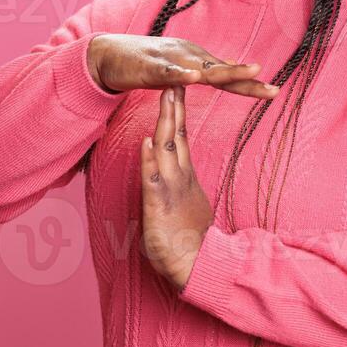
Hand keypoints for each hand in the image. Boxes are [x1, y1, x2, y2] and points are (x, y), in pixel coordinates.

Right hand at [88, 32, 279, 99]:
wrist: (108, 56)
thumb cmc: (144, 64)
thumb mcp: (177, 70)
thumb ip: (199, 73)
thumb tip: (223, 72)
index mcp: (195, 60)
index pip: (227, 74)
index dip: (249, 84)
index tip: (274, 92)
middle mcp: (188, 56)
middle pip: (222, 71)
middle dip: (247, 79)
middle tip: (272, 88)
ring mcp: (170, 60)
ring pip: (201, 68)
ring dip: (226, 71)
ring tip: (249, 73)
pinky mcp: (149, 66)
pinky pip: (167, 71)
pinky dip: (181, 74)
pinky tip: (194, 77)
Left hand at [140, 84, 213, 290]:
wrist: (198, 265)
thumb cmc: (190, 241)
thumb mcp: (187, 206)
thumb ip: (179, 186)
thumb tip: (172, 172)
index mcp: (186, 177)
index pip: (181, 138)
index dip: (177, 114)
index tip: (176, 91)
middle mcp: (180, 178)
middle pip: (176, 136)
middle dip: (173, 107)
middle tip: (174, 81)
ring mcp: (171, 190)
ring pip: (167, 150)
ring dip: (164, 123)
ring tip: (164, 98)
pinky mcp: (159, 206)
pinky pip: (153, 179)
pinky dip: (149, 160)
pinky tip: (147, 142)